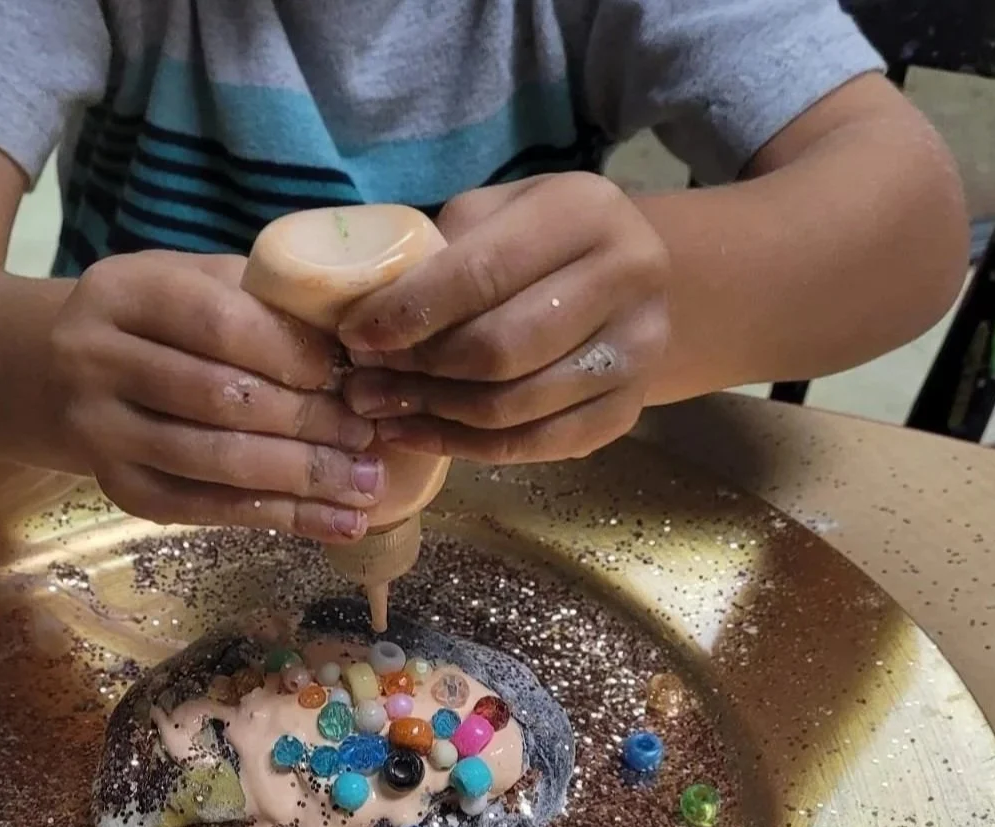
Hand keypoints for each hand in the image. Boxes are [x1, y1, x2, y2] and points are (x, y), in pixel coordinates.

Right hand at [49, 251, 379, 541]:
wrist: (49, 372)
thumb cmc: (152, 320)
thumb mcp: (189, 281)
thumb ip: (258, 298)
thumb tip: (356, 343)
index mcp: (122, 292)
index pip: (216, 322)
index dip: (288, 351)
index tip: (346, 373)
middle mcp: (95, 360)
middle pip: (218, 397)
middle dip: (306, 421)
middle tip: (368, 436)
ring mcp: (99, 431)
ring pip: (214, 461)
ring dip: (300, 477)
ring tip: (365, 486)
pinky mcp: (117, 489)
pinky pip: (204, 509)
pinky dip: (277, 518)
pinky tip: (335, 523)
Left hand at [336, 173, 669, 462]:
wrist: (626, 281)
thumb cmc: (536, 242)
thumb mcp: (493, 216)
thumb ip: (438, 253)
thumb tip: (359, 311)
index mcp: (586, 211)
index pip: (483, 273)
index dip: (410, 312)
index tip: (355, 335)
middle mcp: (628, 278)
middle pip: (501, 349)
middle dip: (420, 371)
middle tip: (363, 382)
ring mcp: (638, 351)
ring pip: (514, 406)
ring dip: (434, 414)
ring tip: (380, 409)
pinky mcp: (626, 411)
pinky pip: (533, 445)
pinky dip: (464, 446)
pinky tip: (417, 432)